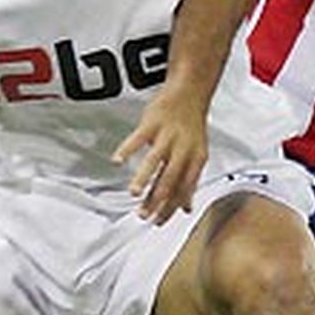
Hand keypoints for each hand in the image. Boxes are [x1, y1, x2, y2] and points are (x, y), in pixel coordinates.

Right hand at [113, 85, 208, 223]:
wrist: (190, 92)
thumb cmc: (191, 127)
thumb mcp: (197, 155)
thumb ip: (190, 183)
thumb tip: (186, 209)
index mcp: (195, 160)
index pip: (183, 189)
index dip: (171, 208)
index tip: (158, 222)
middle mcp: (183, 149)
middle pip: (169, 179)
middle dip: (156, 200)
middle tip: (143, 216)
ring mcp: (168, 135)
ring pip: (155, 160)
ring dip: (144, 178)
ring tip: (134, 193)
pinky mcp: (153, 122)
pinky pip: (138, 138)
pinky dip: (127, 149)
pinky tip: (117, 161)